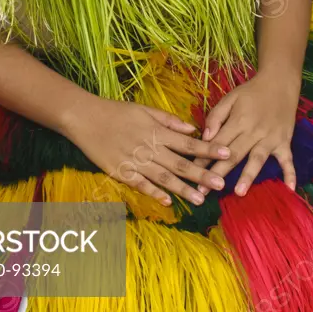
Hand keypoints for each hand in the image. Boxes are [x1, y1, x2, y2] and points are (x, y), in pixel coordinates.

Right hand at [64, 94, 232, 207]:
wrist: (85, 117)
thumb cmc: (116, 111)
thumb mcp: (144, 109)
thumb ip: (169, 120)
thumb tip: (192, 129)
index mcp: (157, 131)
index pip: (188, 143)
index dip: (208, 149)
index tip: (227, 154)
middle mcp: (149, 147)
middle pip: (180, 163)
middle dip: (202, 174)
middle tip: (221, 184)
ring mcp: (135, 161)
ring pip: (163, 177)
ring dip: (182, 189)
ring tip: (200, 199)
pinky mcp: (120, 171)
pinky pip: (140, 184)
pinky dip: (154, 193)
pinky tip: (167, 202)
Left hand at [193, 69, 298, 196]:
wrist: (280, 83)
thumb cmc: (251, 92)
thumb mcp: (230, 98)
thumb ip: (216, 117)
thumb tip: (205, 137)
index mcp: (238, 120)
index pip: (217, 142)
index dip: (204, 157)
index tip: (191, 172)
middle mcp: (254, 131)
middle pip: (234, 154)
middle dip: (218, 173)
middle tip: (205, 192)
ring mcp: (271, 138)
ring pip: (257, 159)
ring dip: (248, 175)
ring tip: (239, 192)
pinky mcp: (284, 141)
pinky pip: (288, 159)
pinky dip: (290, 173)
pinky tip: (289, 189)